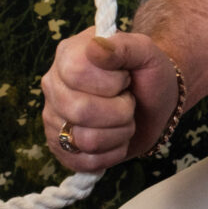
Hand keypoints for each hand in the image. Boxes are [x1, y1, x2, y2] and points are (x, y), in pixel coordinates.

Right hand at [39, 30, 180, 171]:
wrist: (154, 103)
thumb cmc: (148, 74)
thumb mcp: (147, 52)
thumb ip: (124, 46)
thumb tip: (95, 48)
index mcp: (68, 55)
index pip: (77, 73)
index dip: (111, 82)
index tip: (125, 78)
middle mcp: (53, 86)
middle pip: (81, 111)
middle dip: (121, 111)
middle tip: (128, 100)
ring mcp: (53, 119)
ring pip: (86, 140)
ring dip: (120, 133)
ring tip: (124, 118)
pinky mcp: (60, 148)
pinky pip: (87, 162)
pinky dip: (113, 153)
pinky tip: (116, 136)